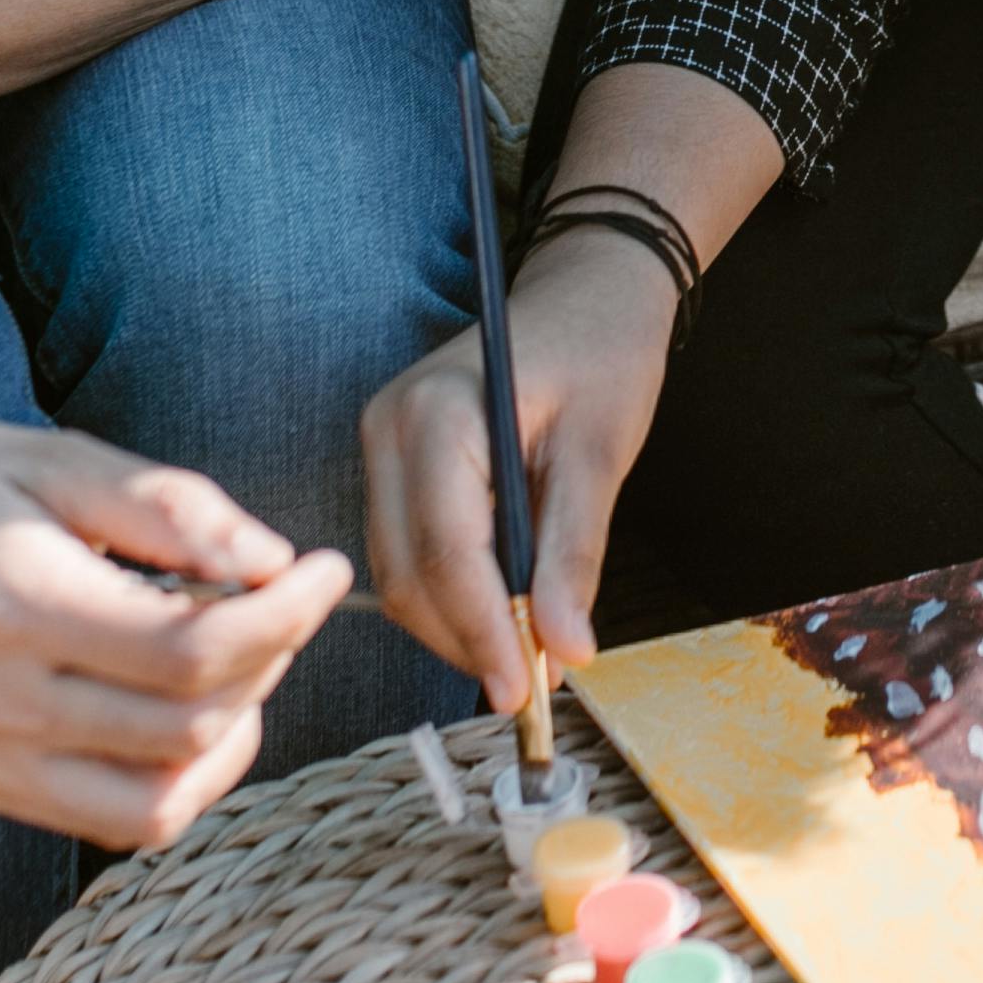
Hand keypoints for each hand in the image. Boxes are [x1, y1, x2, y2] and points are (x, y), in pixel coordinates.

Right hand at [0, 420, 353, 850]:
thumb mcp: (51, 456)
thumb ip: (167, 506)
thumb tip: (272, 559)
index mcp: (11, 599)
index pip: (191, 648)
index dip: (284, 614)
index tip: (322, 568)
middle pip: (189, 724)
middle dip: (270, 660)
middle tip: (278, 599)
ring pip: (161, 798)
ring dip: (234, 730)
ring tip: (235, 655)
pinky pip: (116, 821)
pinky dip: (180, 776)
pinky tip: (190, 710)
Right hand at [360, 233, 677, 706]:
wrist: (586, 291)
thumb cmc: (601, 352)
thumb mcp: (602, 449)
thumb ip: (574, 551)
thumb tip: (565, 648)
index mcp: (436, 413)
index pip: (447, 552)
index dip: (484, 633)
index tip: (526, 691)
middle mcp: (388, 428)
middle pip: (409, 574)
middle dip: (467, 642)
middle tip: (534, 688)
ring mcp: (381, 446)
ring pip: (399, 573)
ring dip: (456, 628)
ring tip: (527, 658)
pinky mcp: (392, 464)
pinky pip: (407, 551)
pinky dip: (450, 596)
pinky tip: (503, 616)